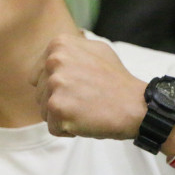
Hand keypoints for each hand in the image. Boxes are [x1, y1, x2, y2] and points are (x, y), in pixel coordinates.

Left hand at [32, 34, 146, 139]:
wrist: (137, 105)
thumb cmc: (116, 80)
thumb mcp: (95, 50)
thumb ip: (69, 50)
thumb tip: (50, 58)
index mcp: (59, 45)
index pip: (37, 74)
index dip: (57, 86)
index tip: (79, 86)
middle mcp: (54, 61)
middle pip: (39, 93)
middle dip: (59, 101)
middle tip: (86, 98)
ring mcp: (55, 84)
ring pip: (44, 111)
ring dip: (63, 115)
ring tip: (86, 108)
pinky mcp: (58, 108)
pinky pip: (52, 127)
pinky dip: (68, 130)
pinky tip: (86, 120)